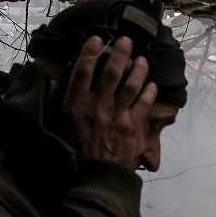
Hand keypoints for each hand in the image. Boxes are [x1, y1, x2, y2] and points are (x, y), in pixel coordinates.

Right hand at [64, 35, 157, 168]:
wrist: (96, 178)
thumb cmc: (77, 152)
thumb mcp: (63, 126)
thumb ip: (67, 103)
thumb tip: (63, 83)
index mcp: (76, 105)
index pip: (83, 71)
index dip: (90, 52)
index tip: (97, 39)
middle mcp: (97, 106)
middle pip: (111, 72)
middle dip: (120, 53)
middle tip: (126, 40)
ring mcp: (117, 116)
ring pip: (131, 85)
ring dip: (139, 70)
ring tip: (143, 60)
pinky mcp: (133, 127)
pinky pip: (144, 104)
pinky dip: (149, 92)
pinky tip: (152, 85)